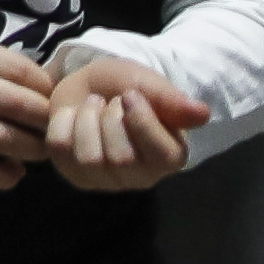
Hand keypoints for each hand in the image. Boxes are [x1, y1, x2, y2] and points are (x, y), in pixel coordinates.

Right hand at [0, 35, 56, 189]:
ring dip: (33, 149)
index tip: (54, 97)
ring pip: (4, 140)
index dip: (46, 86)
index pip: (19, 70)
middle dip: (45, 119)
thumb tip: (51, 91)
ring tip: (39, 149)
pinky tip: (15, 170)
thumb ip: (2, 67)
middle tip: (54, 126)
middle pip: (16, 104)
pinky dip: (7, 175)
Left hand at [40, 57, 206, 191]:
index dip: (140, 119)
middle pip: (121, 158)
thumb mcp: (149, 84)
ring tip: (94, 106)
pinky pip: (60, 150)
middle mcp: (141, 177)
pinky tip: (73, 116)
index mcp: (170, 157)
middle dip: (110, 117)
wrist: (89, 83)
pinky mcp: (74, 175)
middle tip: (111, 102)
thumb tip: (202, 114)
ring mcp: (105, 180)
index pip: (160, 155)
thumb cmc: (125, 86)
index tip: (131, 95)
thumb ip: (172, 101)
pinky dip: (62, 122)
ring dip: (86, 118)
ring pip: (89, 158)